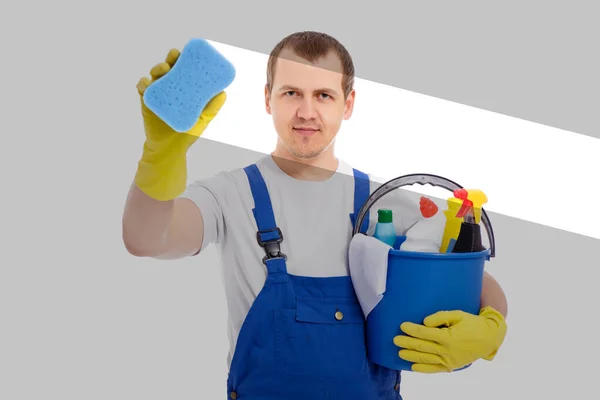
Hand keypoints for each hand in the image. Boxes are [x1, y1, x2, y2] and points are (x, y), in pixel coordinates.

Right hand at [134, 48, 226, 200]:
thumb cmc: (188, 132)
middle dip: (170, 58)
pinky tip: (148, 83)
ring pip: (154, 75)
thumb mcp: (203, 119)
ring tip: (162, 69)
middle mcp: (170, 88)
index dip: (185, 59)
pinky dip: (143, 83)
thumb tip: (224, 93)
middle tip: (174, 56)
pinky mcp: (147, 101)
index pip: (184, 70)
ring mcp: (158, 93)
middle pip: (169, 68)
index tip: (188, 52)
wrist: (171, 149)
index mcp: (184, 89)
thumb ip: (212, 107)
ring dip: (157, 68)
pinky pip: (142, 88)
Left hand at [393, 306, 506, 372]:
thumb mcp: (458, 315)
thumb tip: (424, 322)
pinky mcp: (452, 366)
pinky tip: (413, 366)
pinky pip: (435, 369)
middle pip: (423, 347)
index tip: (402, 326)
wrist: (489, 338)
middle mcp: (448, 351)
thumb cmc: (472, 323)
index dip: (412, 330)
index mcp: (449, 337)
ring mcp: (450, 360)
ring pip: (426, 359)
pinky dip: (423, 368)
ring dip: (411, 356)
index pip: (425, 334)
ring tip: (399, 352)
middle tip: (395, 339)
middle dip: (407, 343)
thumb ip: (440, 317)